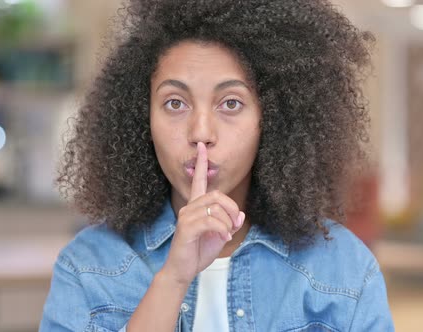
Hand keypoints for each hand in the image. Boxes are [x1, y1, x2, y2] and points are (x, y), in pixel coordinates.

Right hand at [161, 142, 244, 285]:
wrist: (182, 270)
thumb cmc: (198, 252)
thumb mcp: (219, 236)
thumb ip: (229, 224)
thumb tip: (240, 215)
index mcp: (196, 207)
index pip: (199, 180)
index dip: (202, 163)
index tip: (202, 147)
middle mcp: (189, 208)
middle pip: (217, 195)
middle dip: (232, 208)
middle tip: (235, 223)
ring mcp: (186, 217)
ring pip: (215, 207)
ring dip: (228, 221)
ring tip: (228, 233)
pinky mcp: (186, 228)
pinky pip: (211, 221)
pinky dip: (223, 229)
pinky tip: (224, 238)